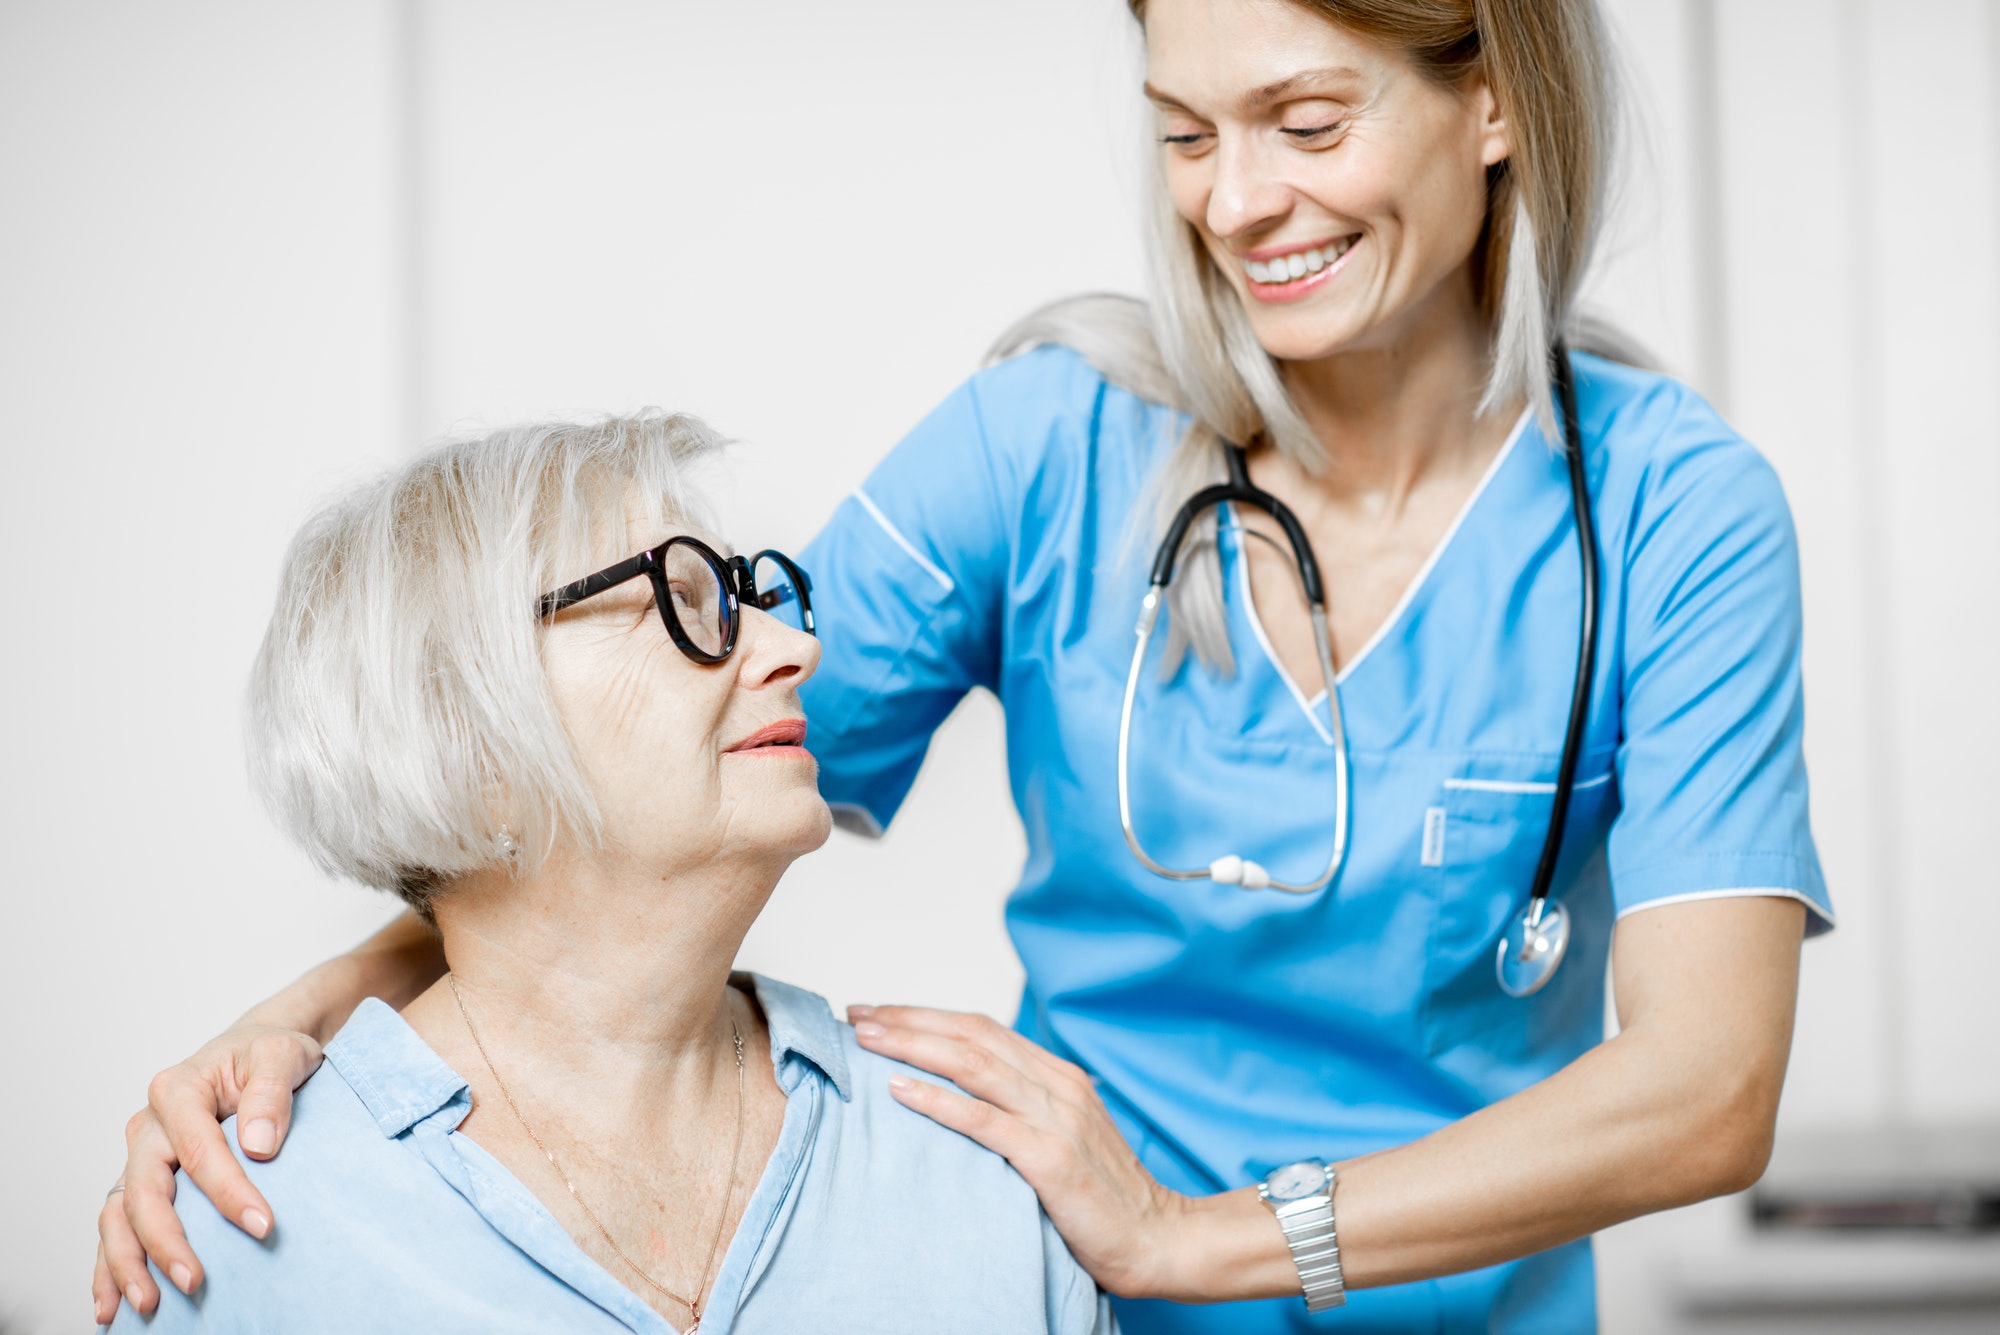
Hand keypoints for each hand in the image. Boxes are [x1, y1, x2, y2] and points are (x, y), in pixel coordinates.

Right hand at [91, 1024, 323, 1323]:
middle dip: (165, 1242)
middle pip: (145, 1190)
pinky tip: (113, 1304)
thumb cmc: (270, 1053)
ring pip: (118, 1215)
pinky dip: (111, 1265)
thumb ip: (272, 1092)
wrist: (256, 1050)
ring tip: (146, 1307)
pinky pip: (117, 1226)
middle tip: (194, 1282)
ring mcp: (141, 1155)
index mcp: (179, 1089)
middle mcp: (150, 1125)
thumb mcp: (284, 1054)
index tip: (263, 1226)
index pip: (199, 1149)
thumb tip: (259, 1146)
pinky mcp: (142, 1179)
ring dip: (126, 1264)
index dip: (228, 1192)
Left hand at [847, 1004, 1188, 1298]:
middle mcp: (1057, 1085)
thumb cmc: (1104, 1198)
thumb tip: (964, 1101)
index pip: (981, 1028)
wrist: (1159, 1239)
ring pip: (972, 1064)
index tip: (879, 1014)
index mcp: (1058, 1076)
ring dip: (912, 1045)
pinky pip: (983, 1120)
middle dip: (908, 1020)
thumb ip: (1024, 1111)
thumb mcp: (1064, 1137)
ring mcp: (1056, 1118)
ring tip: (867, 1040)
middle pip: (970, 1034)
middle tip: (856, 1015)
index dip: (926, 1015)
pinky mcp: (1050, 1157)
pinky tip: (900, 1090)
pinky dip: (937, 1099)